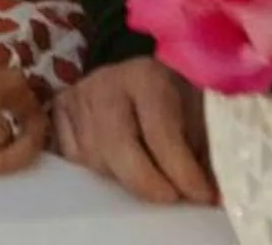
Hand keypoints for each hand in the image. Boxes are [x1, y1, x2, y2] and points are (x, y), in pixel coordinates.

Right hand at [50, 58, 214, 204]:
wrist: (141, 73)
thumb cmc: (174, 95)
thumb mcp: (198, 113)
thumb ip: (204, 152)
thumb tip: (212, 197)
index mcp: (146, 76)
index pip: (160, 131)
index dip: (180, 170)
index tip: (201, 195)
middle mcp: (106, 83)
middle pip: (117, 145)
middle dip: (147, 181)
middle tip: (170, 198)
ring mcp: (78, 96)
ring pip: (94, 157)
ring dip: (123, 178)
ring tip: (148, 180)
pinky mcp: (59, 109)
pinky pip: (72, 156)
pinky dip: (95, 170)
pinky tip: (117, 167)